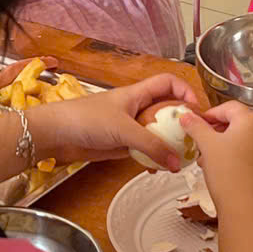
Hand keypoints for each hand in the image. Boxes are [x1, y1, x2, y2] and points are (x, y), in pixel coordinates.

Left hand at [27, 72, 203, 169]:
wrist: (56, 134)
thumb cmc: (86, 119)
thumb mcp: (124, 129)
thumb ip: (151, 146)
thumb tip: (175, 162)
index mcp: (137, 94)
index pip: (168, 83)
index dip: (185, 90)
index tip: (196, 109)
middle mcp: (135, 108)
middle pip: (166, 110)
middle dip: (181, 123)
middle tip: (194, 139)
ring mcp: (129, 127)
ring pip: (157, 132)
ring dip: (169, 144)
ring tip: (181, 158)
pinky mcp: (121, 145)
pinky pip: (144, 150)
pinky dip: (154, 158)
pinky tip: (158, 168)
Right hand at [189, 99, 252, 220]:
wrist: (244, 205)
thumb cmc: (227, 173)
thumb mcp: (207, 145)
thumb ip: (196, 126)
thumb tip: (187, 116)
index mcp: (252, 120)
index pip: (229, 107)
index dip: (211, 114)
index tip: (198, 122)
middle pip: (239, 120)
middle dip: (219, 128)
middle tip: (203, 138)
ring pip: (247, 135)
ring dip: (228, 140)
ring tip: (211, 154)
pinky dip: (240, 151)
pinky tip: (225, 164)